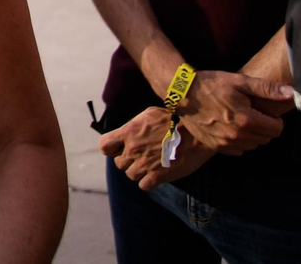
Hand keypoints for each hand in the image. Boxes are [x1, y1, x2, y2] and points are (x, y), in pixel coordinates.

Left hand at [99, 107, 214, 189]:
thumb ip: (134, 125)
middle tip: (142, 156)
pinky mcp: (157, 176)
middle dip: (128, 161)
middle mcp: (133, 149)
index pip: (105, 145)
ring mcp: (144, 164)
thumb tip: (127, 132)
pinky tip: (157, 174)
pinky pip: (144, 186)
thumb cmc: (173, 120)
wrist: (195, 133)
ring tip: (152, 164)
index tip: (119, 148)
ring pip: (131, 175)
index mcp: (128, 132)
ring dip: (139, 172)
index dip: (111, 148)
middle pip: (119, 163)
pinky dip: (149, 182)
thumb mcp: (148, 114)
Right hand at [172, 69, 290, 153]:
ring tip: (240, 118)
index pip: (277, 129)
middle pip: (266, 138)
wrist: (182, 93)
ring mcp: (226, 143)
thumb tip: (292, 93)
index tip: (263, 109)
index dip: (274, 118)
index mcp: (247, 120)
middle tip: (251, 112)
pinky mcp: (216, 146)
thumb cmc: (211, 84)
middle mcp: (238, 135)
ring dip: (252, 135)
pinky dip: (239, 141)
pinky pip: (238, 150)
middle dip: (264, 126)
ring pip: (253, 145)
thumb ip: (267, 89)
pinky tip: (230, 126)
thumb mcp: (240, 81)